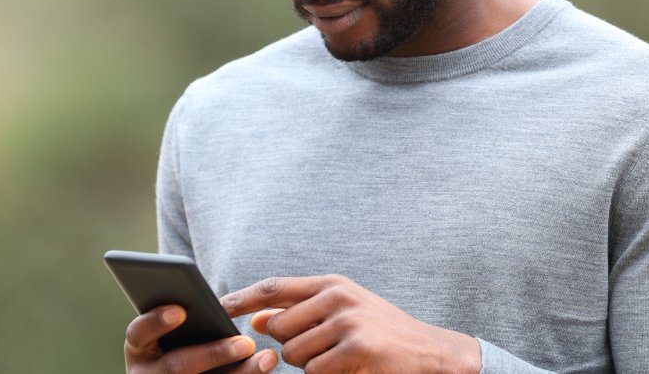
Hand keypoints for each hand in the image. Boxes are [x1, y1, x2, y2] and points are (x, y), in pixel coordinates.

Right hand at [124, 304, 278, 372]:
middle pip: (177, 366)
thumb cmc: (174, 340)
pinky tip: (263, 368)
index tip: (181, 310)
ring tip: (267, 358)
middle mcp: (146, 373)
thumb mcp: (166, 330)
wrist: (173, 373)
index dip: (157, 321)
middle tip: (245, 342)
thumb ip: (178, 314)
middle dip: (213, 354)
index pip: (139, 332)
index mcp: (137, 348)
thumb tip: (198, 297)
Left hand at [220, 276, 480, 373]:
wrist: (432, 354)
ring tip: (341, 358)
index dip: (242, 298)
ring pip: (294, 354)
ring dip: (311, 366)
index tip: (216, 307)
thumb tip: (256, 319)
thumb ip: (301, 313)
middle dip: (289, 347)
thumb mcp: (342, 313)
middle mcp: (337, 296)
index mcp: (332, 284)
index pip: (274, 288)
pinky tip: (351, 368)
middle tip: (321, 350)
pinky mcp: (357, 347)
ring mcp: (348, 321)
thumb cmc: (381, 334)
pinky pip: (316, 371)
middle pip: (279, 328)